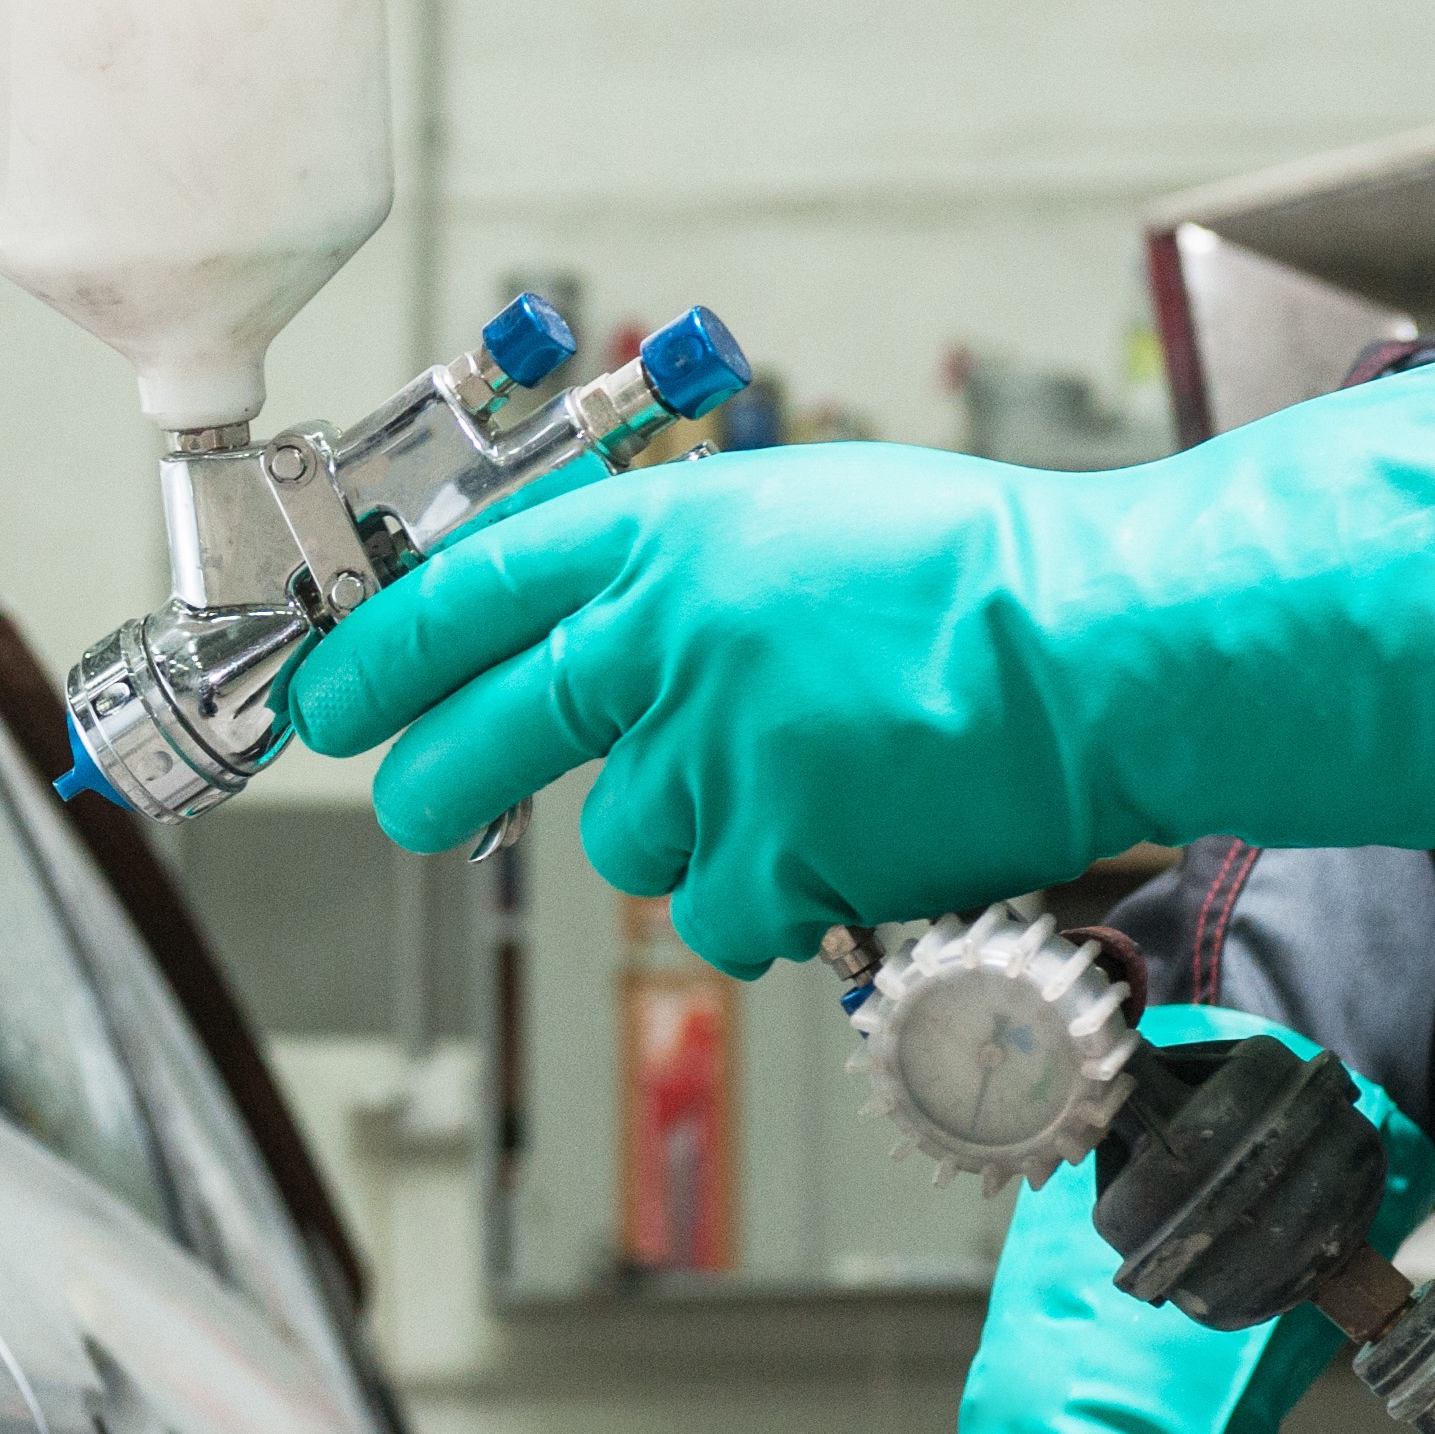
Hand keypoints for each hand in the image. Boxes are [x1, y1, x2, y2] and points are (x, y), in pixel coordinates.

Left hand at [295, 272, 1434, 976]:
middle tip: (411, 802)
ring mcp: (712, 755)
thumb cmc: (983, 576)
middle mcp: (665, 642)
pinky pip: (722, 914)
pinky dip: (770, 899)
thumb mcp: (806, 519)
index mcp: (669, 537)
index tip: (325, 695)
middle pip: (482, 734)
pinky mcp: (771, 856)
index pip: (468, 592)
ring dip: (688, 834)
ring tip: (805, 786)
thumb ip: (688, 573)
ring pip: (630, 841)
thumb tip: (599, 633)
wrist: (1109, 648)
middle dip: (432, 778)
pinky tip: (848, 844)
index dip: (379, 650)